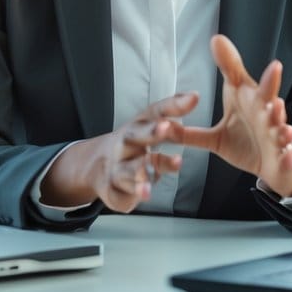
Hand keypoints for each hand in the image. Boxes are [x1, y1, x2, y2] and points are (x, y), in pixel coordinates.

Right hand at [42, 93, 195, 212]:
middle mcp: (125, 144)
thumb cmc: (134, 142)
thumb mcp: (150, 124)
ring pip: (128, 170)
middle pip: (136, 137)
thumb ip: (172, 112)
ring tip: (153, 179)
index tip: (193, 99)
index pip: (156, 111)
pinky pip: (120, 195)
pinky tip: (143, 195)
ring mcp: (116, 167)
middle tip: (168, 128)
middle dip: (151, 132)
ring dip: (141, 172)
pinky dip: (131, 196)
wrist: (97, 164)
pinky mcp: (111, 190)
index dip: (173, 105)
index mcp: (138, 125)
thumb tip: (194, 96)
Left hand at [177, 35, 291, 197]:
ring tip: (280, 111)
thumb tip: (162, 122)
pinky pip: (287, 156)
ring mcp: (276, 136)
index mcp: (249, 103)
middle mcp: (265, 115)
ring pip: (280, 125)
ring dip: (280, 119)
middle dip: (270, 83)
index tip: (221, 43)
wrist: (272, 165)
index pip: (238, 81)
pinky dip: (289, 155)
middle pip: (266, 96)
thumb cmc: (246, 140)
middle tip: (274, 67)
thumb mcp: (216, 135)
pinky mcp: (282, 157)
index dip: (229, 64)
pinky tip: (288, 153)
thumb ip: (191, 128)